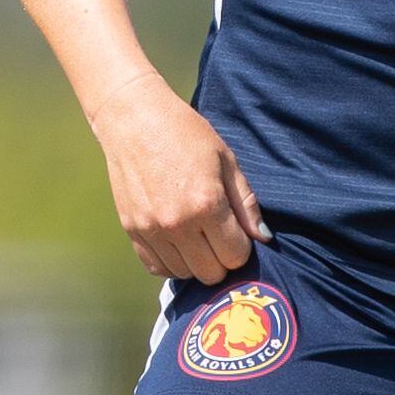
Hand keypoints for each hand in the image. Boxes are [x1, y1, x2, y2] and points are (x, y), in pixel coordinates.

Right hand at [95, 74, 267, 283]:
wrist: (134, 120)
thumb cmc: (186, 134)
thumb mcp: (226, 160)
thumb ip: (246, 203)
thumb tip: (262, 238)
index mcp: (206, 204)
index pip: (236, 255)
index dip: (242, 246)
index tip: (237, 230)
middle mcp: (177, 223)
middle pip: (211, 273)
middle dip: (221, 259)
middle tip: (218, 234)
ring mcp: (151, 229)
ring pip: (184, 274)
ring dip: (196, 261)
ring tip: (197, 234)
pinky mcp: (131, 230)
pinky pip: (157, 267)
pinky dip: (171, 261)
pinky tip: (177, 241)